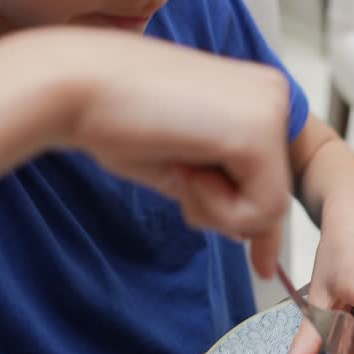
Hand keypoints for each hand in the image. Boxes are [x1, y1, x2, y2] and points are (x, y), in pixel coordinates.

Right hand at [61, 31, 291, 276]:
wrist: (78, 88)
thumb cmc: (114, 120)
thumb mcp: (183, 164)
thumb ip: (219, 191)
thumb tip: (250, 234)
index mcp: (255, 93)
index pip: (274, 173)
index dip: (259, 221)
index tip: (261, 265)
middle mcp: (274, 94)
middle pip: (275, 193)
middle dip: (224, 211)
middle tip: (179, 174)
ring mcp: (272, 110)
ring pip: (271, 207)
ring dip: (214, 209)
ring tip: (177, 166)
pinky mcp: (261, 132)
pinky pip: (260, 209)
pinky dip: (215, 208)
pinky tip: (183, 168)